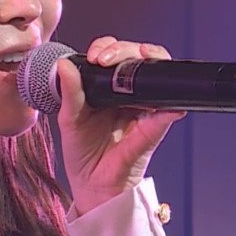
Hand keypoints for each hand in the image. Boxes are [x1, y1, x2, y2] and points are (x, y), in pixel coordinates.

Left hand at [56, 36, 186, 215]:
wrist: (92, 187)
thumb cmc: (82, 154)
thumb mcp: (69, 120)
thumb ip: (69, 92)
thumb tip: (65, 64)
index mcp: (105, 89)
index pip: (113, 56)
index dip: (109, 48)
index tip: (96, 56)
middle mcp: (127, 95)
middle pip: (136, 58)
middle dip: (126, 49)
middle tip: (108, 59)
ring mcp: (142, 109)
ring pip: (155, 75)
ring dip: (152, 61)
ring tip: (141, 58)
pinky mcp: (153, 129)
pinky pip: (165, 113)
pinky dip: (170, 105)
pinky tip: (168, 102)